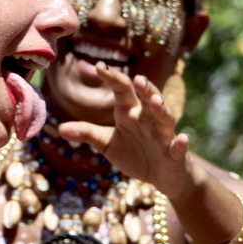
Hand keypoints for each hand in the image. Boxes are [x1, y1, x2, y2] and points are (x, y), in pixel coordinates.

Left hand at [57, 62, 191, 195]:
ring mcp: (163, 136)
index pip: (122, 91)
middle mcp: (148, 120)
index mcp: (130, 113)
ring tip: (156, 101)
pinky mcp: (174, 154)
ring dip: (162, 109)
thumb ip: (88, 133)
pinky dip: (180, 143)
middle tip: (138, 79)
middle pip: (148, 100)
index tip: (99, 66)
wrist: (161, 176)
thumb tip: (60, 129)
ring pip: (165, 119)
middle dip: (145, 89)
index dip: (113, 78)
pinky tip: (182, 138)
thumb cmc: (135, 154)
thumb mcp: (108, 144)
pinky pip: (178, 147)